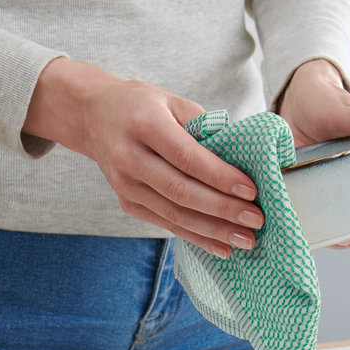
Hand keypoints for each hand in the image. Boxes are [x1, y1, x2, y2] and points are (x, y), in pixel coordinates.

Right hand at [23, 58, 263, 257]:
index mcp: (144, 124)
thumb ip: (206, 128)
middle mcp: (129, 157)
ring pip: (175, 214)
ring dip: (214, 231)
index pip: (188, 157)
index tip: (251, 191)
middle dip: (223, 210)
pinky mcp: (127, 202)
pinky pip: (166, 224)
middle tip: (256, 220)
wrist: (93, 115)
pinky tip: (222, 247)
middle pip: (182, 191)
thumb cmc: (143, 106)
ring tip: (246, 239)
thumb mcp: (173, 102)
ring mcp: (125, 184)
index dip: (220, 177)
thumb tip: (245, 161)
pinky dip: (197, 237)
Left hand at [277, 60, 349, 247]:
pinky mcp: (318, 189)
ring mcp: (340, 186)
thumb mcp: (345, 112)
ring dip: (344, 235)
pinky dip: (322, 227)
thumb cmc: (325, 100)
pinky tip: (314, 236)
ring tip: (334, 243)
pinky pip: (324, 214)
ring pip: (348, 218)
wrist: (295, 100)